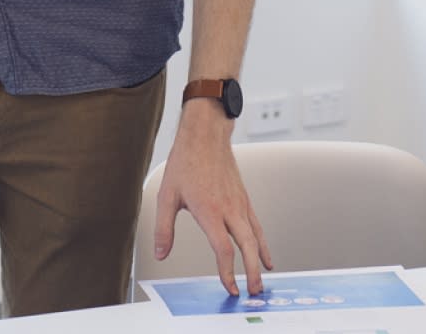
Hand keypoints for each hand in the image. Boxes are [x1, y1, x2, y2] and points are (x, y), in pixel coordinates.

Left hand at [154, 104, 271, 296]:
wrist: (206, 134)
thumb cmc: (186, 160)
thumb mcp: (167, 195)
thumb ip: (164, 228)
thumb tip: (162, 253)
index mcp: (210, 210)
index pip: (224, 249)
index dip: (227, 272)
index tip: (229, 287)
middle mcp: (229, 208)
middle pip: (247, 246)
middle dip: (252, 272)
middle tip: (253, 292)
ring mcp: (239, 202)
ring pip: (255, 236)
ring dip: (259, 260)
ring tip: (262, 280)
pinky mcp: (243, 197)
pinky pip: (256, 224)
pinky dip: (262, 242)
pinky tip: (264, 254)